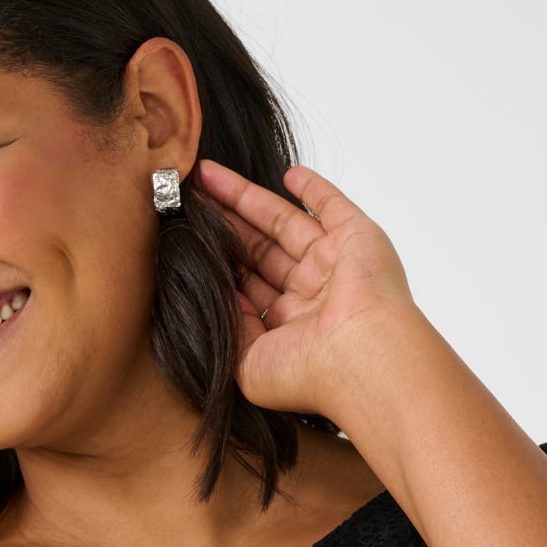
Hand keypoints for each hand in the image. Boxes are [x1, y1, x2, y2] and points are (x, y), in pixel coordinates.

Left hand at [195, 157, 419, 417]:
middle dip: (224, 222)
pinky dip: (313, 188)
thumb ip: (228, 328)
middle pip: (258, 249)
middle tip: (189, 197)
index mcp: (288, 327)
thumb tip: (213, 296)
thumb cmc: (307, 372)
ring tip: (207, 176)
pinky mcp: (356, 238)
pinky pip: (332, 206)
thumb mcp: (245, 362)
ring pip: (282, 222)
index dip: (217, 262)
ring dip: (246, 198)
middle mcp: (312, 295)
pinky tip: (287, 173)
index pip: (246, 285)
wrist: (359, 357)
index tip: (186, 240)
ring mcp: (334, 265)